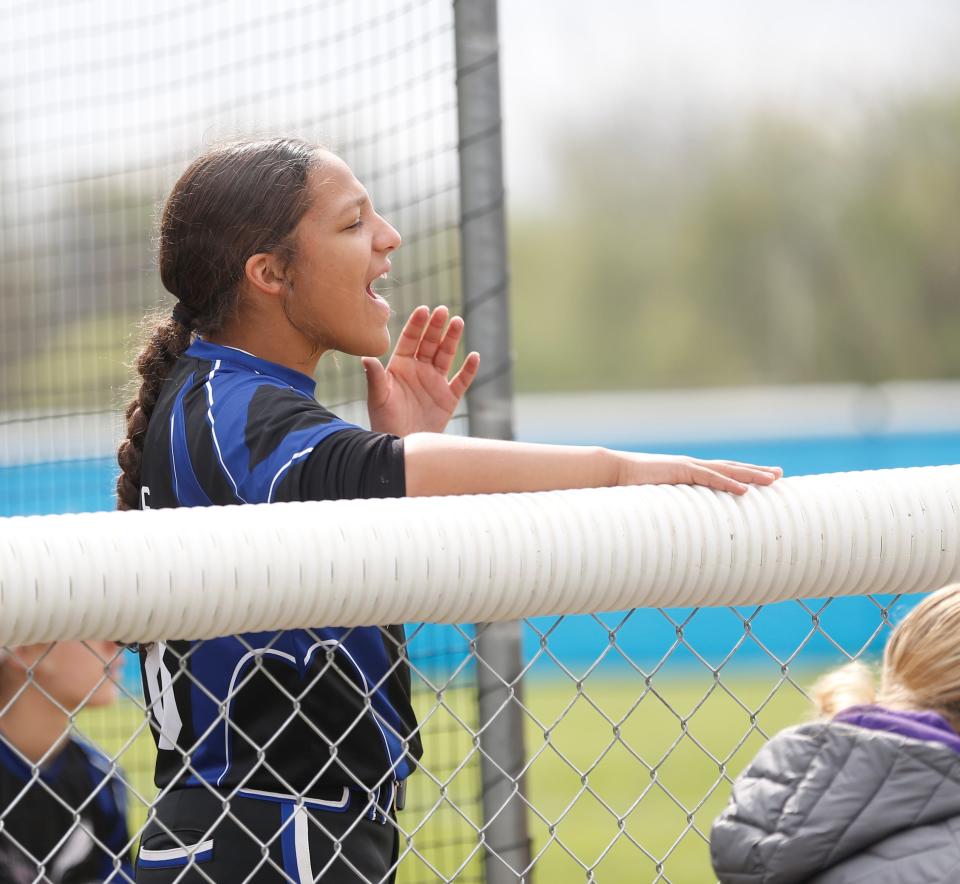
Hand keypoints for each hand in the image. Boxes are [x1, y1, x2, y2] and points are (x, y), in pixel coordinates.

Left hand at [364, 305, 479, 435]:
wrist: (401, 444)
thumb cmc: (384, 422)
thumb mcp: (378, 398)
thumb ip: (375, 378)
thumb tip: (366, 358)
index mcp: (400, 367)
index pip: (409, 340)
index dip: (417, 325)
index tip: (423, 310)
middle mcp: (418, 371)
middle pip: (429, 343)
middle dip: (436, 327)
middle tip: (442, 311)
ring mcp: (435, 383)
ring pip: (446, 355)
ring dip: (452, 339)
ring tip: (458, 322)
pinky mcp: (448, 398)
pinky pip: (461, 380)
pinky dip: (468, 369)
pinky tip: (474, 356)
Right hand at [616, 453, 781, 494]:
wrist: (613, 473)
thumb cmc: (632, 489)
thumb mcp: (658, 500)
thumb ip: (671, 509)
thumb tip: (678, 528)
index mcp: (689, 472)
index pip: (723, 472)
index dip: (744, 474)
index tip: (764, 479)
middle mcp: (693, 466)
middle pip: (732, 468)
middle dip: (756, 472)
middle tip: (779, 475)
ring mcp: (688, 466)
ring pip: (727, 470)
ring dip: (751, 475)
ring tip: (773, 480)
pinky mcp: (681, 470)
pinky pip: (710, 477)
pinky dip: (728, 482)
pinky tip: (745, 489)